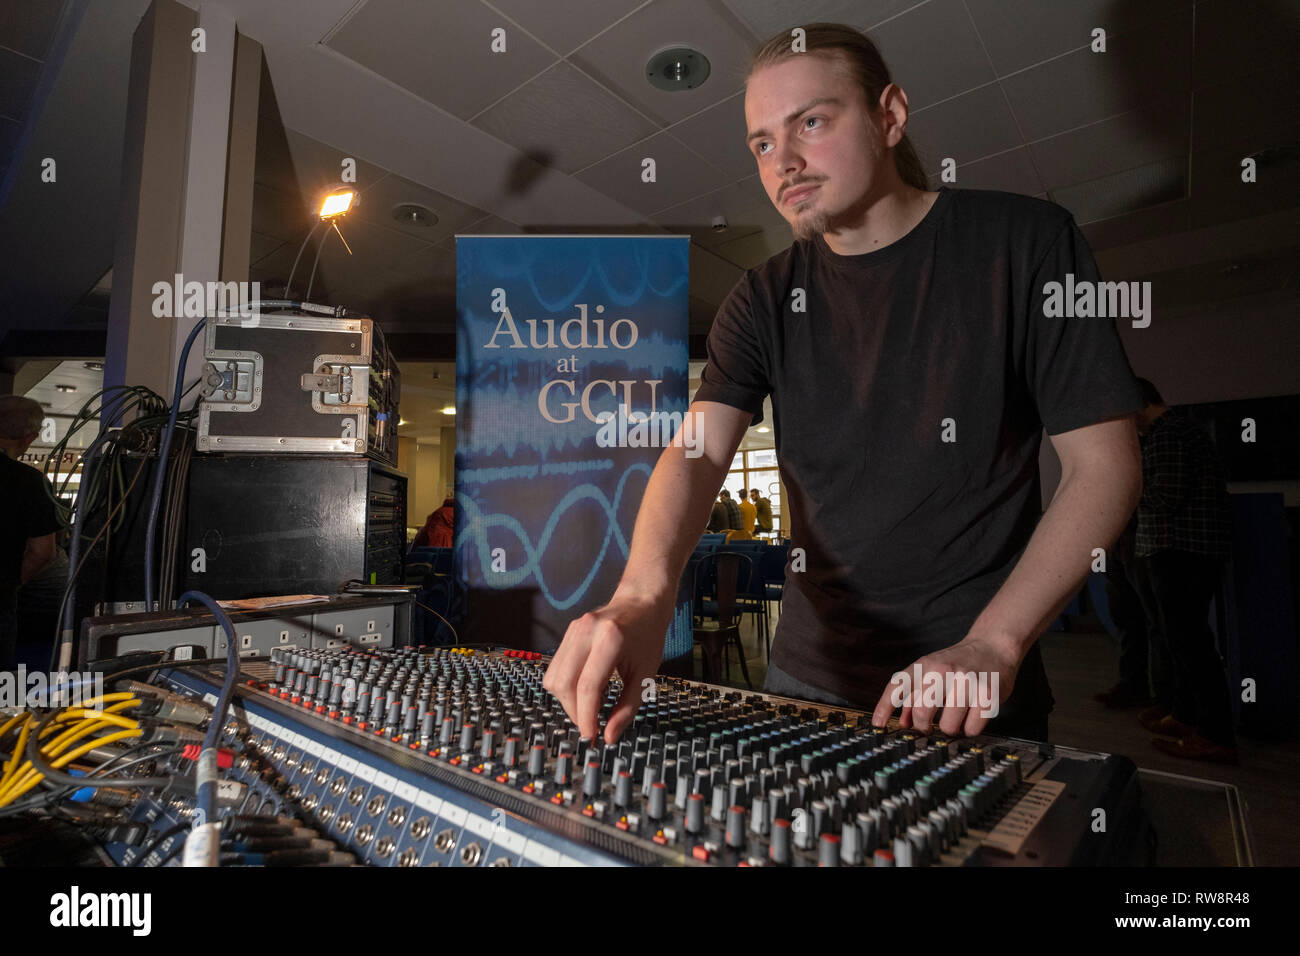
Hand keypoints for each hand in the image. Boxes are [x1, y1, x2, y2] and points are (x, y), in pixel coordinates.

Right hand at [542, 593, 671, 743]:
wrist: (641, 601)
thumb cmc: (647, 636)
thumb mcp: (646, 674)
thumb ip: (628, 707)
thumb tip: (609, 736)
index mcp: (610, 639)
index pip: (587, 687)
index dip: (586, 717)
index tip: (592, 737)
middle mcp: (586, 631)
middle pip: (564, 684)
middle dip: (574, 712)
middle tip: (591, 725)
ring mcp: (573, 630)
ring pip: (553, 678)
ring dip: (567, 701)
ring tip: (588, 708)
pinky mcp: (567, 633)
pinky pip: (555, 668)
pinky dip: (565, 687)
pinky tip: (583, 691)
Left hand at [870, 632, 1023, 736]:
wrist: (993, 646)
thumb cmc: (957, 663)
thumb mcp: (930, 670)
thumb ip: (913, 695)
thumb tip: (902, 723)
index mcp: (924, 666)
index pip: (898, 687)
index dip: (884, 708)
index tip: (877, 726)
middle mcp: (943, 672)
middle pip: (922, 712)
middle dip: (923, 728)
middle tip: (928, 728)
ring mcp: (966, 683)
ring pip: (948, 727)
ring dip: (949, 730)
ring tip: (955, 718)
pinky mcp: (987, 695)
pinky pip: (971, 729)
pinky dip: (969, 729)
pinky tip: (971, 716)